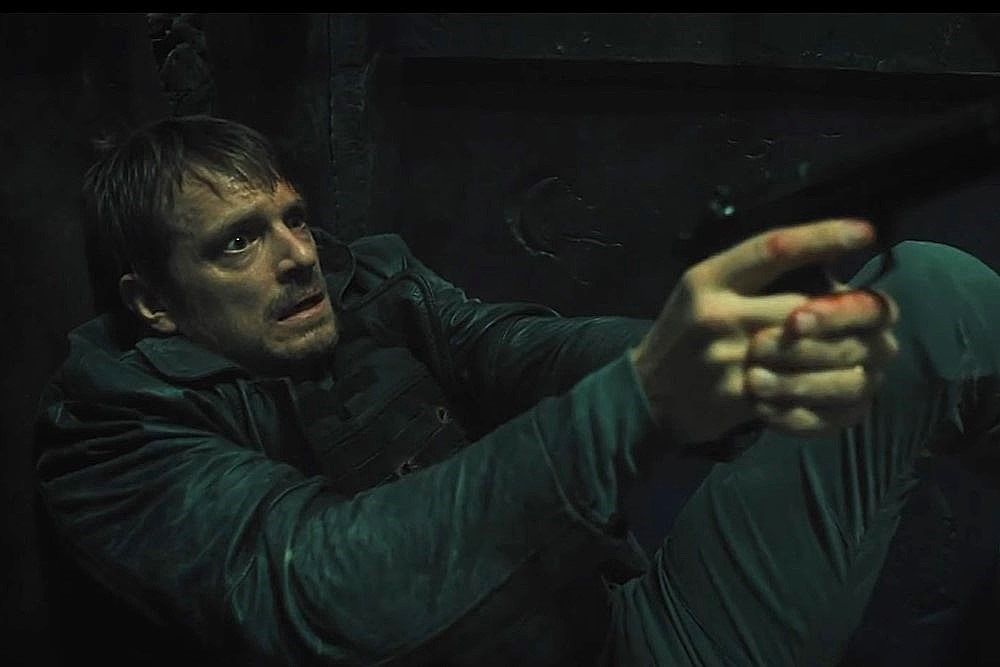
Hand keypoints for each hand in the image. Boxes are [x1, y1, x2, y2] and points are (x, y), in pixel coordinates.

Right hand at [630, 218, 898, 445]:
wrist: (646, 395)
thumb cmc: (683, 334)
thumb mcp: (701, 289)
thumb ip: (751, 274)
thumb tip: (825, 259)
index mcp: (708, 279)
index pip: (774, 247)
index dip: (824, 236)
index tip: (866, 232)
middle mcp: (718, 315)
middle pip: (806, 305)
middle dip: (848, 312)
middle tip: (882, 314)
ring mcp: (728, 359)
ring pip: (811, 352)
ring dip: (848, 355)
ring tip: (871, 354)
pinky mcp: (738, 398)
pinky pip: (799, 393)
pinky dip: (828, 392)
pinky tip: (847, 388)